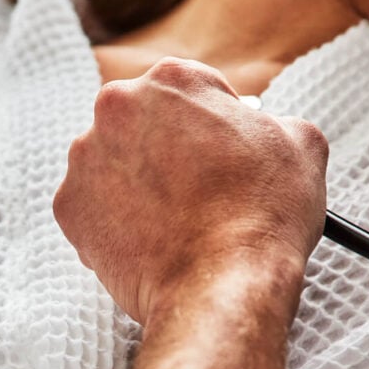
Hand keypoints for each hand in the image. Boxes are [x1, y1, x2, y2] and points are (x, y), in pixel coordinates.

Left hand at [54, 58, 328, 325]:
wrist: (222, 287)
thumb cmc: (263, 217)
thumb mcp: (301, 147)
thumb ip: (278, 123)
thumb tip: (269, 131)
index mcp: (173, 80)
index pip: (191, 92)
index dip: (212, 126)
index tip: (220, 154)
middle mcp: (118, 107)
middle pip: (144, 123)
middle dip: (168, 152)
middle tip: (198, 191)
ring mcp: (86, 158)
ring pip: (113, 164)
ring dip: (139, 186)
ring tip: (176, 222)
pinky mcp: (68, 207)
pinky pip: (93, 208)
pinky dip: (116, 223)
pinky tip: (151, 241)